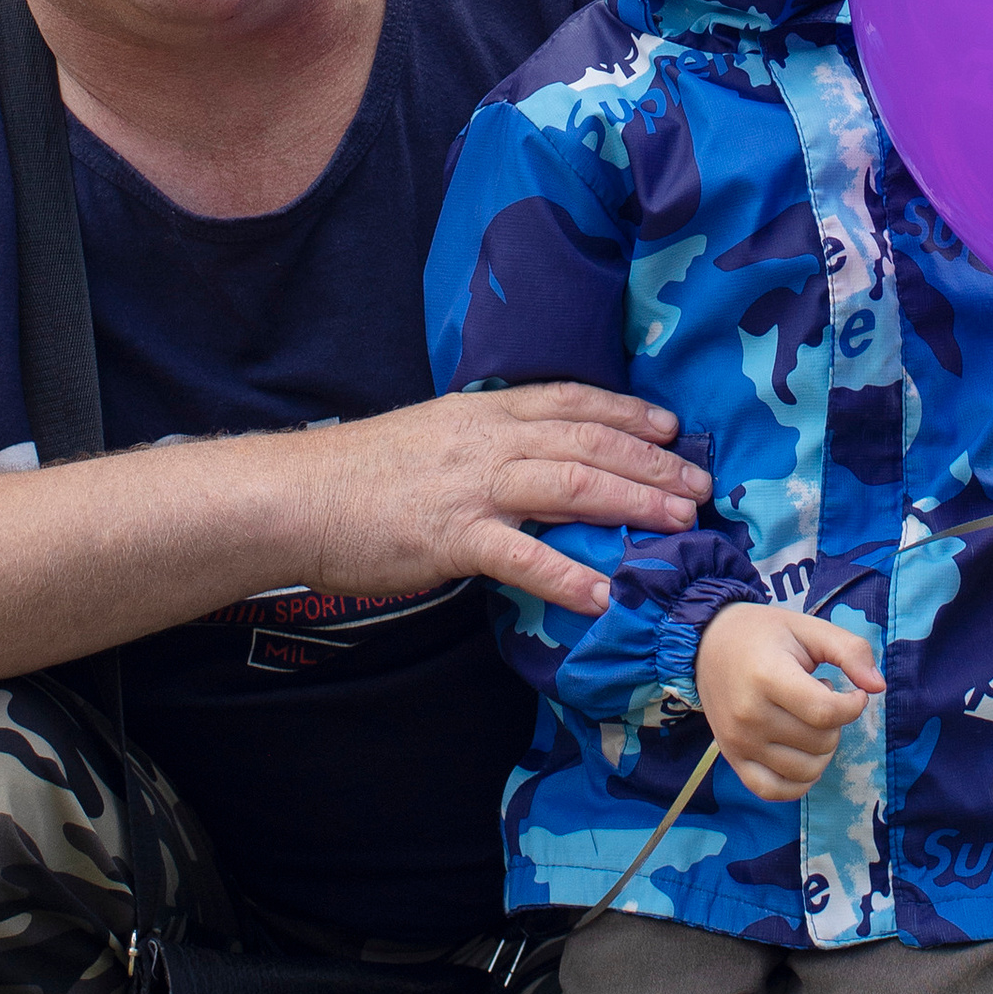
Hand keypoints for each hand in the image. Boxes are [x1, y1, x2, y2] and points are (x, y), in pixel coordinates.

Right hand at [303, 384, 710, 618]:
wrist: (294, 497)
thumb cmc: (358, 476)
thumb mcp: (431, 437)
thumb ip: (482, 444)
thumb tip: (528, 460)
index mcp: (481, 413)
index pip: (570, 400)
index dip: (627, 411)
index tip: (671, 426)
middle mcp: (486, 440)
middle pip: (587, 441)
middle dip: (651, 462)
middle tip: (699, 485)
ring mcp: (472, 487)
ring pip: (571, 485)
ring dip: (632, 503)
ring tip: (677, 524)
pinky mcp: (452, 536)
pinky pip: (521, 554)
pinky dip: (566, 573)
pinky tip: (601, 593)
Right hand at [697, 602, 884, 801]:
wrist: (707, 643)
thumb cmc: (763, 634)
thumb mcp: (809, 628)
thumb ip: (850, 651)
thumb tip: (878, 687)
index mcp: (767, 677)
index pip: (826, 713)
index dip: (853, 706)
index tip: (852, 693)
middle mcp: (749, 716)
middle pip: (819, 742)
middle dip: (835, 723)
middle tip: (817, 697)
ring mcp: (739, 742)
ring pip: (805, 770)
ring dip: (822, 750)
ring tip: (805, 721)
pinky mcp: (733, 759)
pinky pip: (774, 791)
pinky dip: (798, 782)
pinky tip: (802, 755)